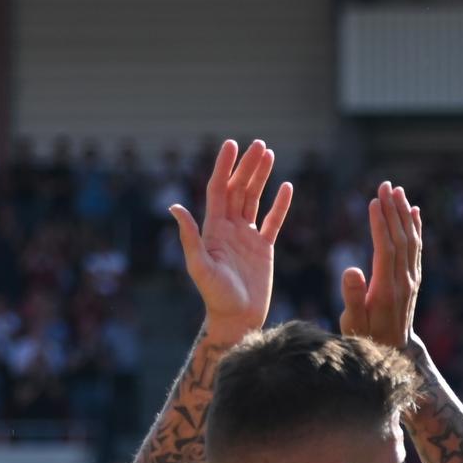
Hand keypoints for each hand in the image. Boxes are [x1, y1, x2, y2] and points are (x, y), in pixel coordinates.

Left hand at [167, 139, 291, 339]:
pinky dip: (280, 205)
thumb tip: (175, 207)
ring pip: (255, 199)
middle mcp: (230, 229)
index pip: (219, 189)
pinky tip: (286, 187)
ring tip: (269, 154)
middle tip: (258, 144)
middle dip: (247, 166)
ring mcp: (247, 237)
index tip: (231, 144)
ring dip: (261, 177)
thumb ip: (190, 237)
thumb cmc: (215, 296)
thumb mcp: (200, 266)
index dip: (224, 167)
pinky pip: (273, 221)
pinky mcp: (263, 249)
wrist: (236, 319)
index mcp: (214, 229)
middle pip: (238, 189)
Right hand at [340, 181, 422, 351]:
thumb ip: (352, 297)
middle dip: (393, 210)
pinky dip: (416, 227)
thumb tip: (351, 271)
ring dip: (404, 214)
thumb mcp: (352, 322)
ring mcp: (411, 279)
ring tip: (397, 191)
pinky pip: (417, 248)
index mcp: (387, 289)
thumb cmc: (365, 338)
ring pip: (411, 240)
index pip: (386, 249)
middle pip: (401, 239)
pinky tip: (414, 211)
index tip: (374, 201)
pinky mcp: (413, 279)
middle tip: (385, 185)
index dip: (380, 225)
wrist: (392, 352)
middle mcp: (404, 281)